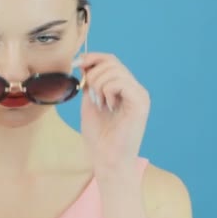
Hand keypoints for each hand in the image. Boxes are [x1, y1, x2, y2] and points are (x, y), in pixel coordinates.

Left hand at [77, 53, 150, 172]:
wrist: (107, 159)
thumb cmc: (99, 136)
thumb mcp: (90, 101)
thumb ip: (89, 82)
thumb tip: (84, 61)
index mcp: (125, 87)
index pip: (110, 60)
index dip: (92, 57)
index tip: (76, 64)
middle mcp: (135, 88)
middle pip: (112, 62)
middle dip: (93, 75)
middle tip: (92, 97)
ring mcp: (140, 94)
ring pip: (114, 70)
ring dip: (99, 86)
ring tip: (101, 105)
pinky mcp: (140, 102)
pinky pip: (119, 82)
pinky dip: (107, 92)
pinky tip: (109, 107)